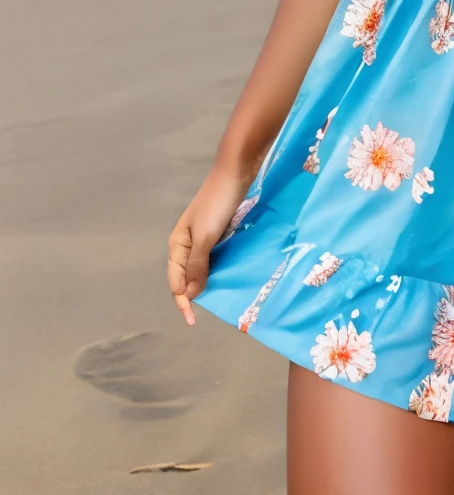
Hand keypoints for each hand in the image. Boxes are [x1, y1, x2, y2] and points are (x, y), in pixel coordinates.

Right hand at [167, 165, 254, 325]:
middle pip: (186, 277)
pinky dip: (216, 270)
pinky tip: (225, 277)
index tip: (192, 320)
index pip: (176, 282)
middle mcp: (186, 243)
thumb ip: (197, 264)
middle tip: (202, 315)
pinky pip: (213, 258)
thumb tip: (189, 294)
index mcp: (177, 244)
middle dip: (191, 296)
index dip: (183, 301)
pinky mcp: (217, 233)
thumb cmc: (217, 204)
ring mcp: (202, 238)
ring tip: (215, 300)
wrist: (235, 174)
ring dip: (204, 284)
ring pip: (200, 268)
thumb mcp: (206, 236)